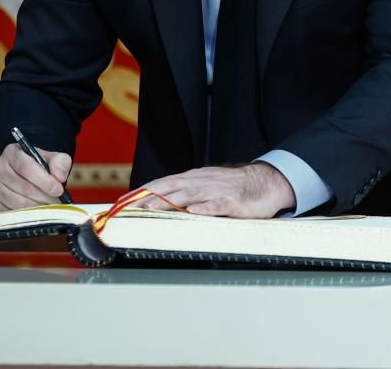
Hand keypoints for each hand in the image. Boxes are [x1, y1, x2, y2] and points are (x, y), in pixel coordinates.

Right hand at [0, 143, 71, 211]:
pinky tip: (37, 211)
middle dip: (44, 196)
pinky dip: (27, 215)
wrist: (24, 173)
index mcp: (11, 152)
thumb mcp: (52, 157)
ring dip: (37, 207)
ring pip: (18, 203)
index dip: (44, 181)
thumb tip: (59, 177)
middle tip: (58, 201)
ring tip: (50, 206)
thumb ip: (60, 163)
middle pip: (23, 187)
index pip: (26, 167)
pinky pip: (11, 213)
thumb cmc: (40, 165)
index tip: (58, 190)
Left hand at [139, 162, 294, 217]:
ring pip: (189, 195)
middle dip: (149, 196)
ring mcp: (217, 191)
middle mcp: (203, 182)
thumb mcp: (208, 185)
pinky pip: (217, 205)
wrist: (267, 183)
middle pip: (171, 188)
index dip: (143, 191)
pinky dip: (204, 208)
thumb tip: (160, 202)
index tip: (123, 201)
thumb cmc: (235, 188)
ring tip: (151, 208)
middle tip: (129, 207)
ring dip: (168, 201)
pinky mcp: (233, 202)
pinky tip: (193, 212)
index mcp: (195, 178)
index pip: (163, 183)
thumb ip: (186, 192)